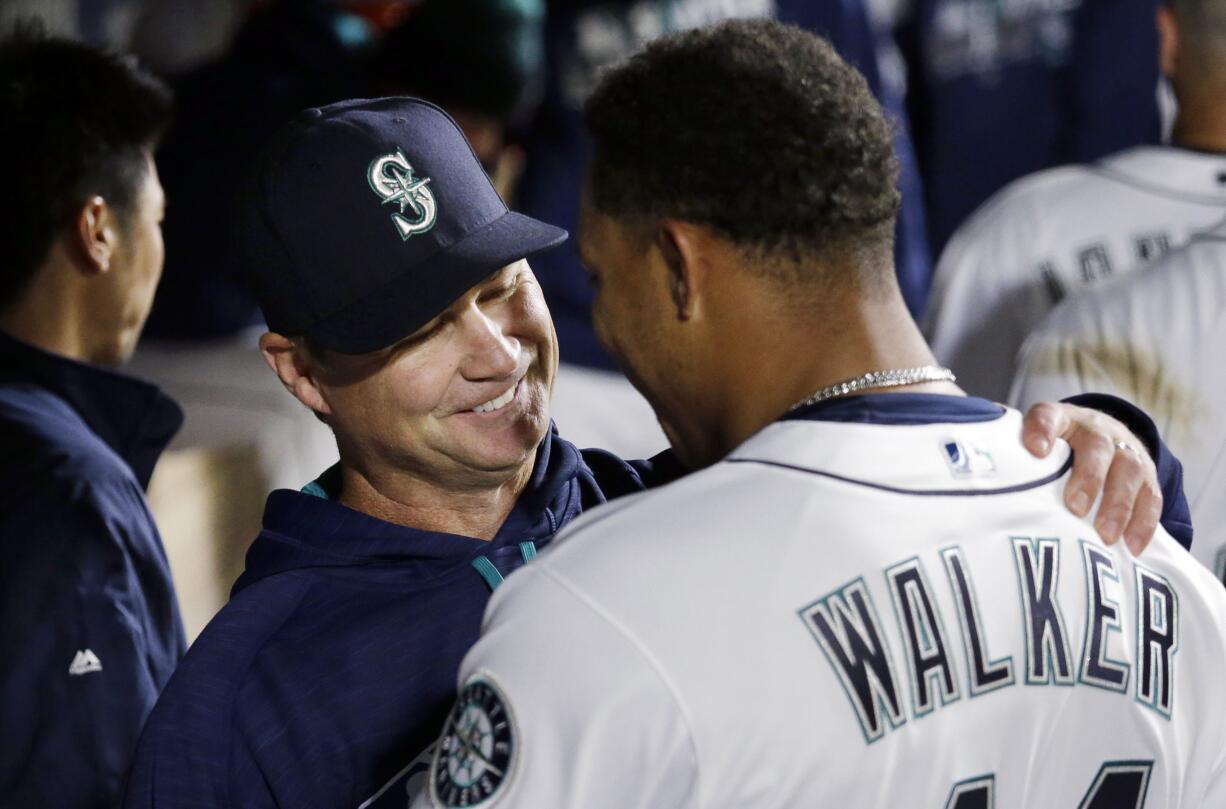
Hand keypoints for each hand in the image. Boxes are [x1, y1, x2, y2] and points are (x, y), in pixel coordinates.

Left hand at [1022, 402, 1160, 554]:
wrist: (1103, 436)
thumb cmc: (1057, 452)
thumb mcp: (1035, 446)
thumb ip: (1015, 458)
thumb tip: (981, 484)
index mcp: (1062, 420)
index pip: (1049, 416)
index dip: (1042, 430)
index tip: (1035, 450)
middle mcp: (1097, 430)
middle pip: (1096, 447)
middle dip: (1088, 478)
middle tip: (1075, 508)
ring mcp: (1126, 450)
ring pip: (1129, 471)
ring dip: (1118, 506)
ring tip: (1105, 536)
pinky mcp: (1148, 476)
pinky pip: (1151, 497)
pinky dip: (1143, 522)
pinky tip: (1132, 546)